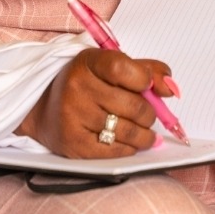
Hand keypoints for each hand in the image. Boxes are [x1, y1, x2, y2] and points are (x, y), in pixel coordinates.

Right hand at [16, 49, 174, 158]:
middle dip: (149, 113)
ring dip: (144, 134)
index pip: (123, 68)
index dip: (144, 79)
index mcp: (87, 62)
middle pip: (134, 106)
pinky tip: (127, 142)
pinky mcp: (74, 144)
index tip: (147, 85)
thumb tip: (172, 88)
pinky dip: (129, 148)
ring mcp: (74, 117)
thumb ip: (146, 71)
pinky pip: (116, 151)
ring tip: (143, 131)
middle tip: (146, 114)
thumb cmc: (85, 85)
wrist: (43, 108)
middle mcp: (77, 89)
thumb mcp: (110, 66)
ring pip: (128, 131)